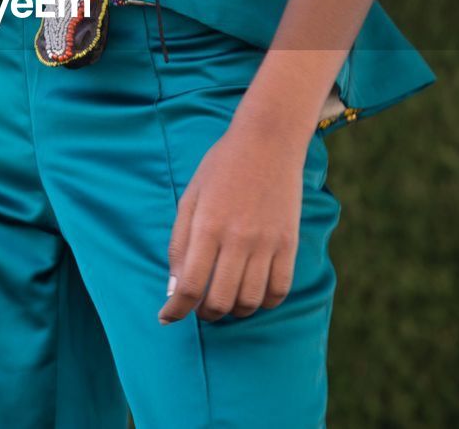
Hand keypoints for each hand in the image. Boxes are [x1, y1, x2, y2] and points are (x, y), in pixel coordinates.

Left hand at [157, 115, 308, 324]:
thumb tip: (174, 288)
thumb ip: (179, 244)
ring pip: (250, 301)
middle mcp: (238, 239)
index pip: (190, 286)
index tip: (168, 317)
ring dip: (234, 310)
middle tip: (199, 308)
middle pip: (220, 301)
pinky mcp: (290, 243)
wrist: (268, 141)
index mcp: (207, 226)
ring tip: (225, 300)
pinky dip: (265, 302)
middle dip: (204, 314)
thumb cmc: (221, 167)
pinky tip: (253, 294)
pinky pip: (279, 290)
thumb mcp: (190, 198)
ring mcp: (267, 243)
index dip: (176, 309)